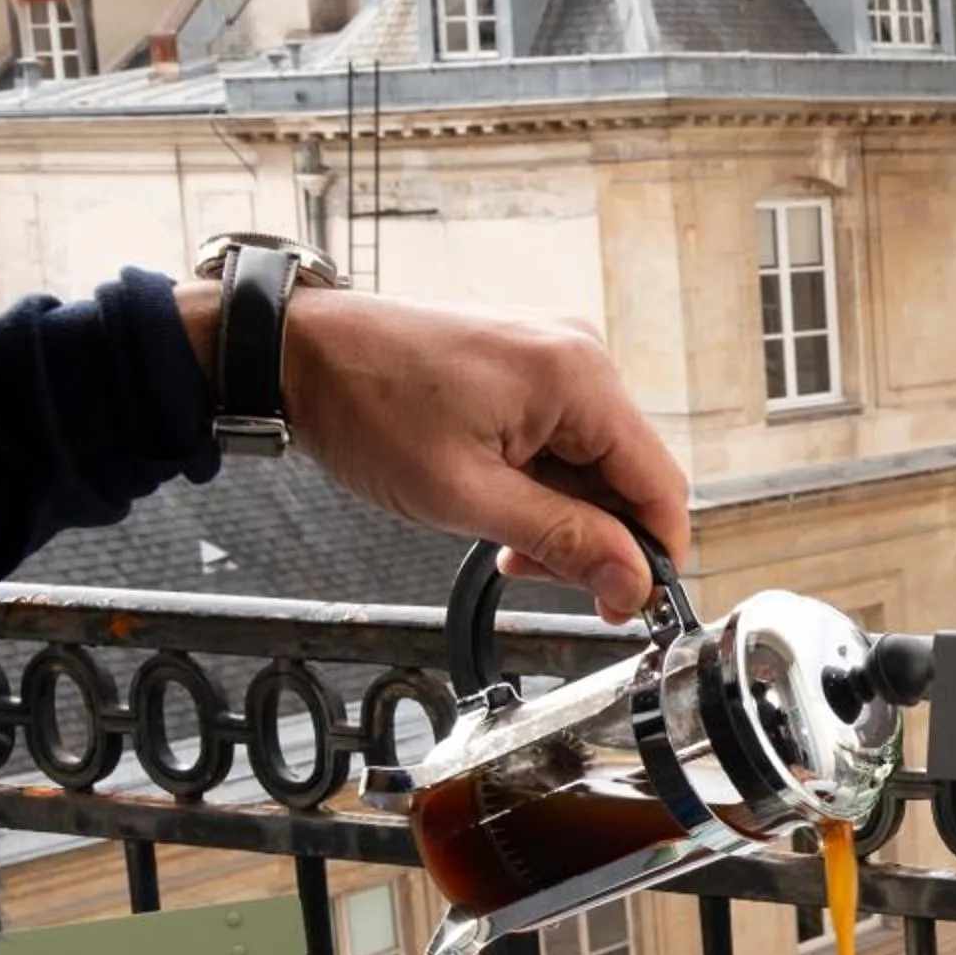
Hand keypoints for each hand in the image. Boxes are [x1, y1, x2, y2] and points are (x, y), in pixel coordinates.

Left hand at [178, 284, 689, 617]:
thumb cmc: (366, 408)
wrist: (296, 350)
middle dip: (593, 534)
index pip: (659, 484)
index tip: (623, 604)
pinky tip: (498, 495)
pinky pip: (564, 432)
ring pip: (595, 458)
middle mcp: (581, 353)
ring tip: (501, 537)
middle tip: (530, 570)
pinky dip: (542, 476)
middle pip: (629, 473)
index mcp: (578, 378)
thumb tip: (634, 582)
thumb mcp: (466, 497)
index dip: (652, 555)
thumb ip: (562, 541)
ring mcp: (555, 351)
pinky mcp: (530, 357)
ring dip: (562, 510)